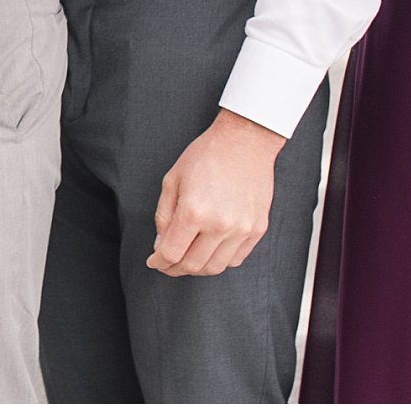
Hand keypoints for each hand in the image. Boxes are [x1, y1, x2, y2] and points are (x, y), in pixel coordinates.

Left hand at [147, 109, 284, 276]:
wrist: (244, 142)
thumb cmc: (206, 156)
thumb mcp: (172, 180)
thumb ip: (164, 216)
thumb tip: (161, 245)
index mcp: (194, 211)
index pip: (171, 253)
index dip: (158, 262)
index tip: (153, 262)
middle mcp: (219, 225)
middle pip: (193, 265)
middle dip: (174, 269)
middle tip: (167, 264)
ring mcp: (241, 230)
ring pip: (216, 267)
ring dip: (197, 269)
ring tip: (187, 260)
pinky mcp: (257, 229)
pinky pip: (236, 259)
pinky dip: (220, 261)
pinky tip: (210, 251)